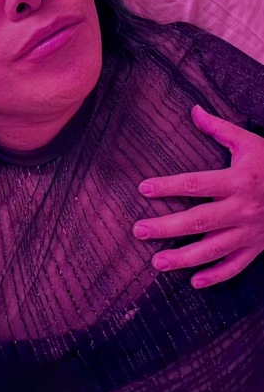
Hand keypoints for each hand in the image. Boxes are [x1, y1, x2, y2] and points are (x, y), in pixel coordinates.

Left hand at [133, 105, 263, 287]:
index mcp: (238, 181)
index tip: (144, 188)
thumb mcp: (249, 142)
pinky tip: (194, 281)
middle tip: (139, 230)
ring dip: (184, 258)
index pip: (196, 184)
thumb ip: (220, 128)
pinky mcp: (257, 247)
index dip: (169, 186)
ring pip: (213, 249)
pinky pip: (236, 266)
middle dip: (167, 227)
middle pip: (199, 221)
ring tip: (157, 262)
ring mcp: (250, 232)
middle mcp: (242, 209)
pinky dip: (216, 275)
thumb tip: (194, 110)